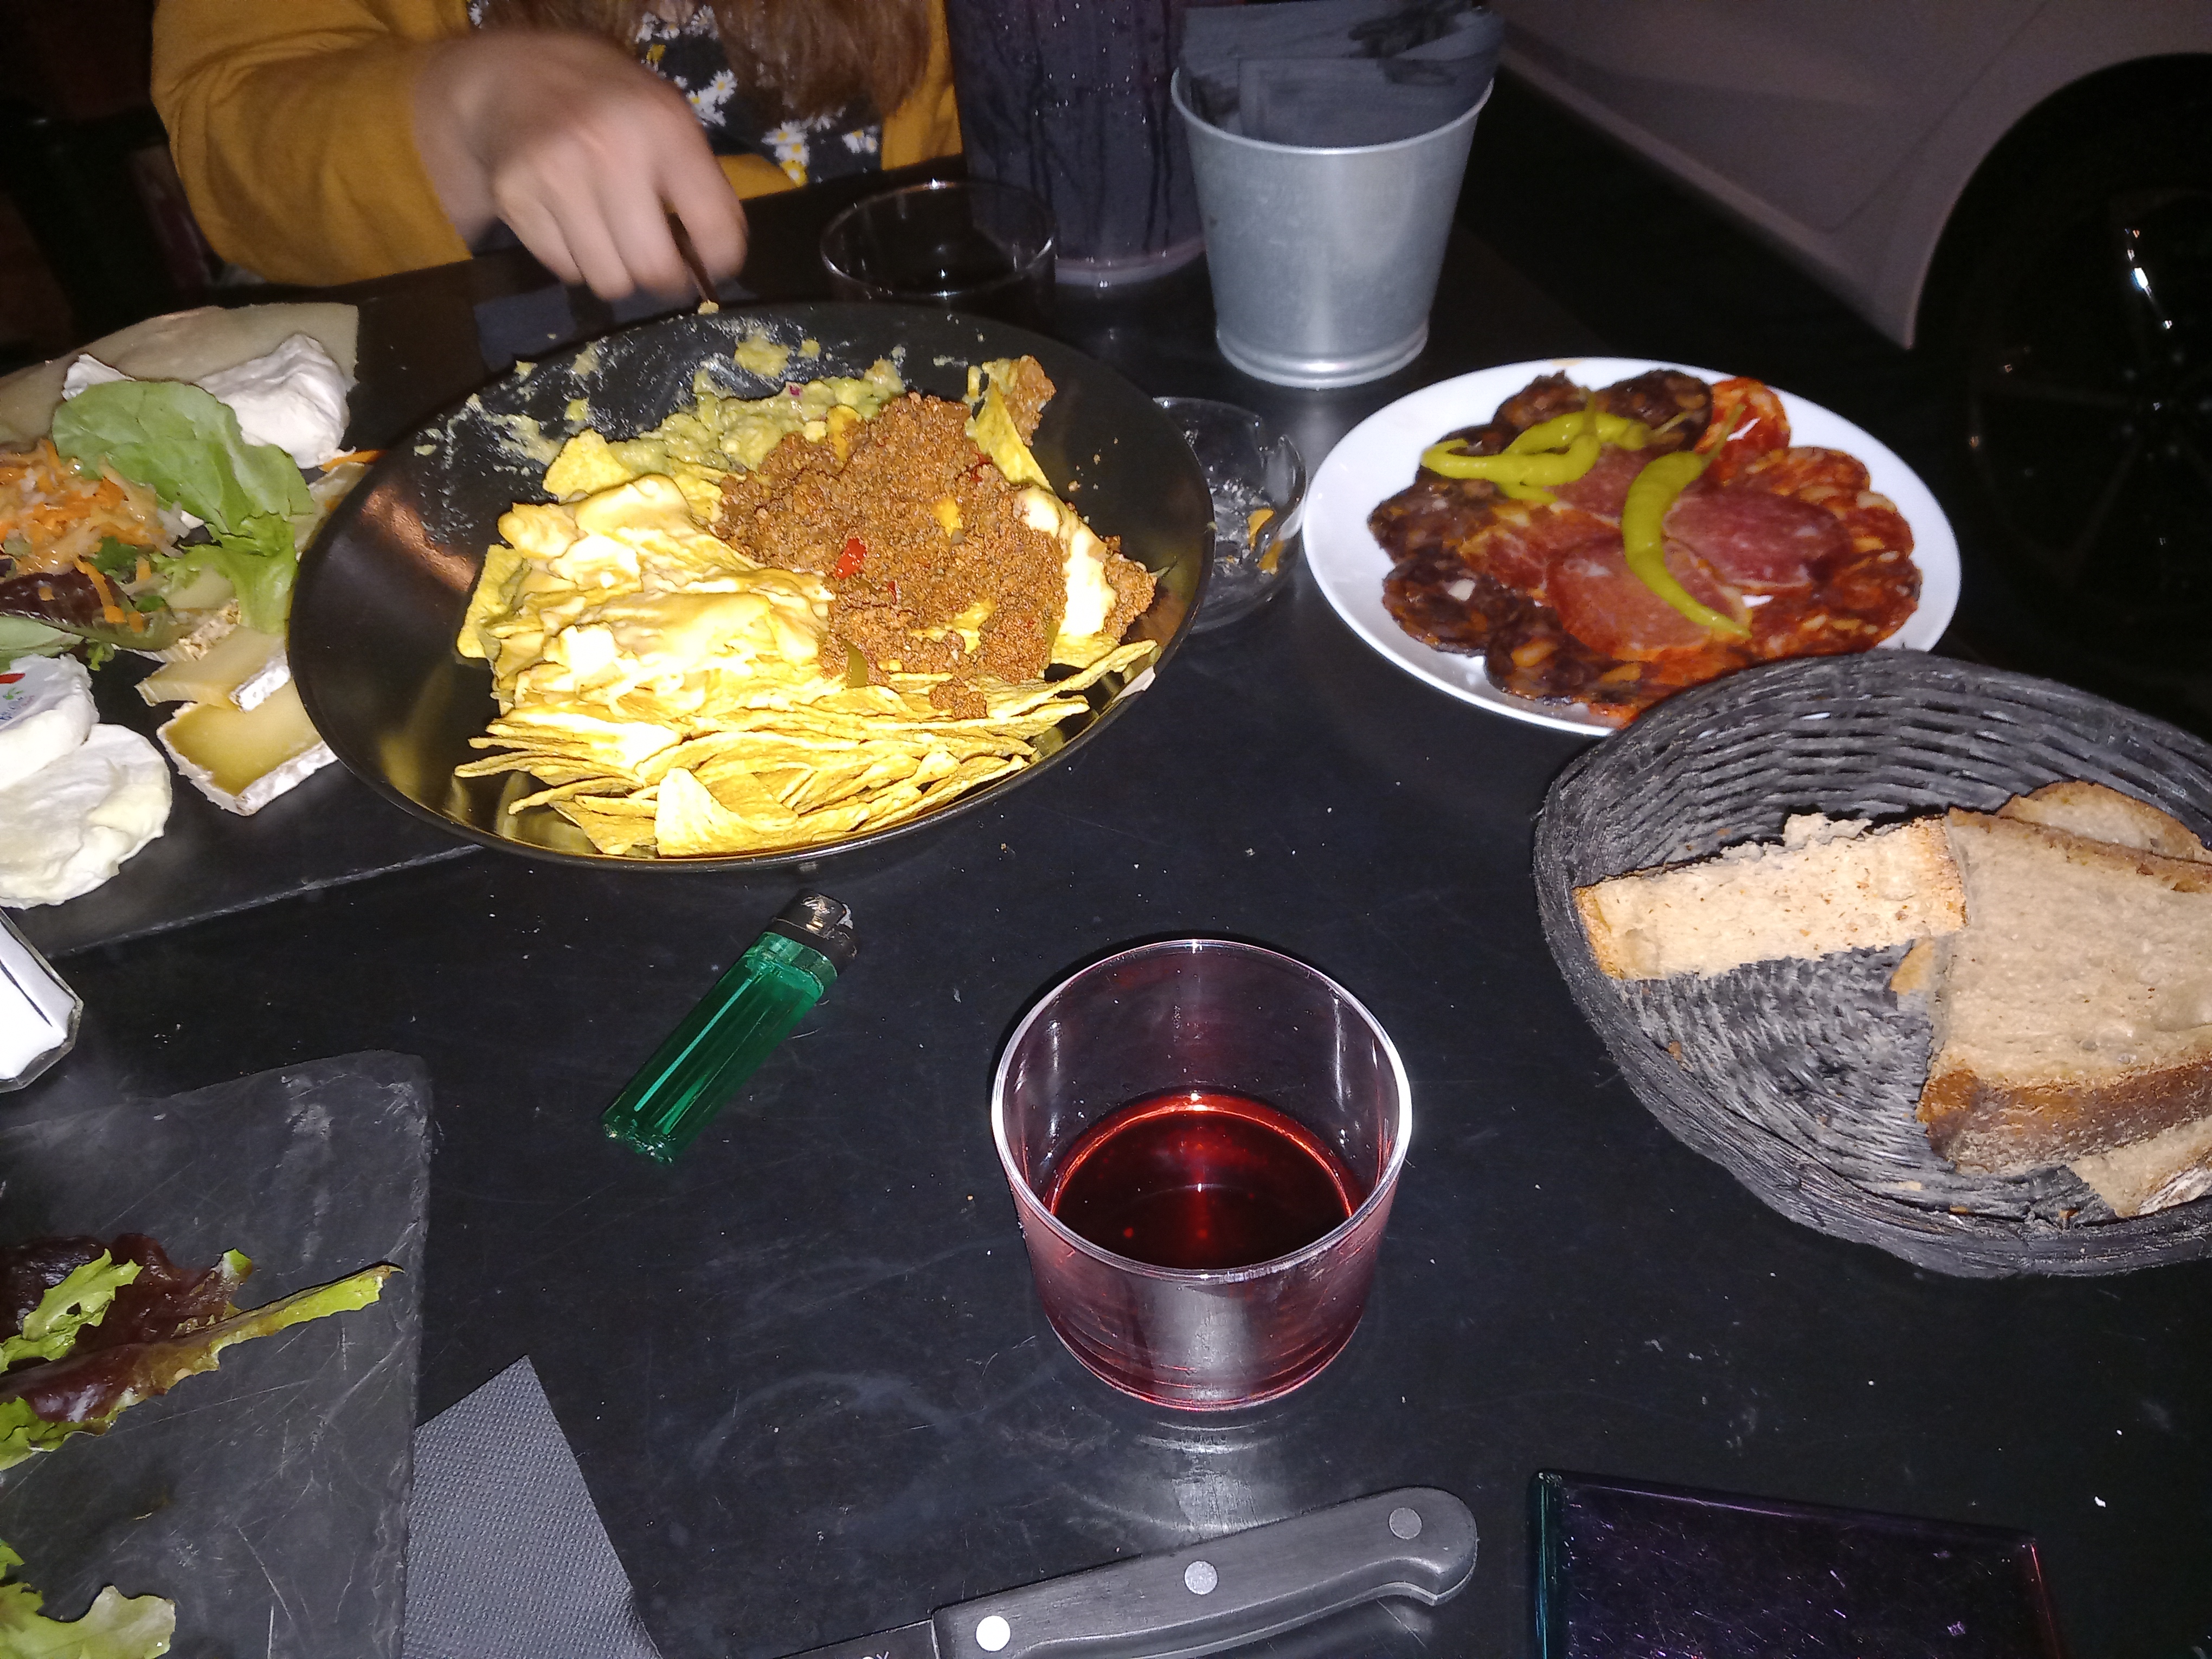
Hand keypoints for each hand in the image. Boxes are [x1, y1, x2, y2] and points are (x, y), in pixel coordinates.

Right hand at [412, 30, 747, 299]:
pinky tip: (573, 224)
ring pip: (609, 281)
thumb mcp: (666, 115)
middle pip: (654, 269)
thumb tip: (721, 259)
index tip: (713, 263)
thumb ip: (700, 179)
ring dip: (617, 271)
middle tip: (659, 264)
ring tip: (612, 237)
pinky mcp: (515, 199)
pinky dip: (576, 260)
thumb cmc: (607, 101)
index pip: (714, 228)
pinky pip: (566, 271)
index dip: (722, 259)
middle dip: (664, 278)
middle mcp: (610, 152)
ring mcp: (556, 177)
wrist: (510, 76)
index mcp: (663, 127)